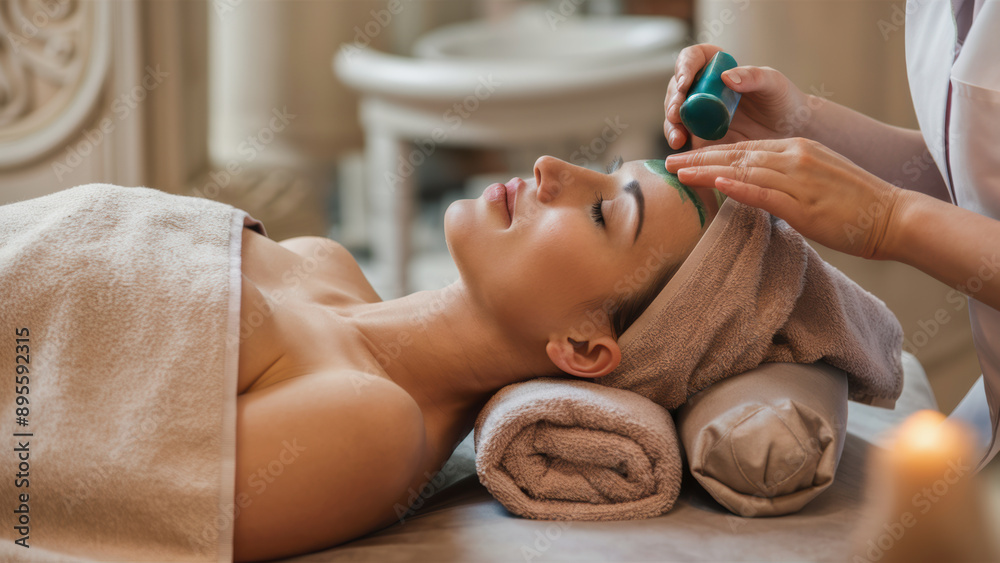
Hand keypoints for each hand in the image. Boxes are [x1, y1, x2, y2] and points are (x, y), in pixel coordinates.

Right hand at [664, 44, 811, 149]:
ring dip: (671, 126)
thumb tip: (726, 78)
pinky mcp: (702, 137)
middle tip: (675, 114)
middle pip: (676, 89)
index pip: (691, 59)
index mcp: (716, 67)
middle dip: (672, 102)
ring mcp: (700, 114)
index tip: (686, 82)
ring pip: (675, 117)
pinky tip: (681, 150)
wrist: (790, 131)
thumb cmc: (783, 100)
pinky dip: (680, 144)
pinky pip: (685, 140)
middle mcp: (702, 89)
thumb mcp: (773, 83)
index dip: (684, 67)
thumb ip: (754, 76)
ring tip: (677, 137)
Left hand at [665, 138, 919, 259]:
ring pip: (743, 170)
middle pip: (737, 154)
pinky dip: (739, 186)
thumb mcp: (816, 182)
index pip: (745, 147)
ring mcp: (799, 178)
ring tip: (679, 173)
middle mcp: (795, 156)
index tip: (686, 157)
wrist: (893, 217)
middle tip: (669, 162)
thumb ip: (784, 181)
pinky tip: (717, 182)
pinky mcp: (803, 203)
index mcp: (797, 149)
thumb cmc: (856, 206)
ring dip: (708, 171)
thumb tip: (754, 190)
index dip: (712, 151)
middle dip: (700, 158)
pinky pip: (764, 192)